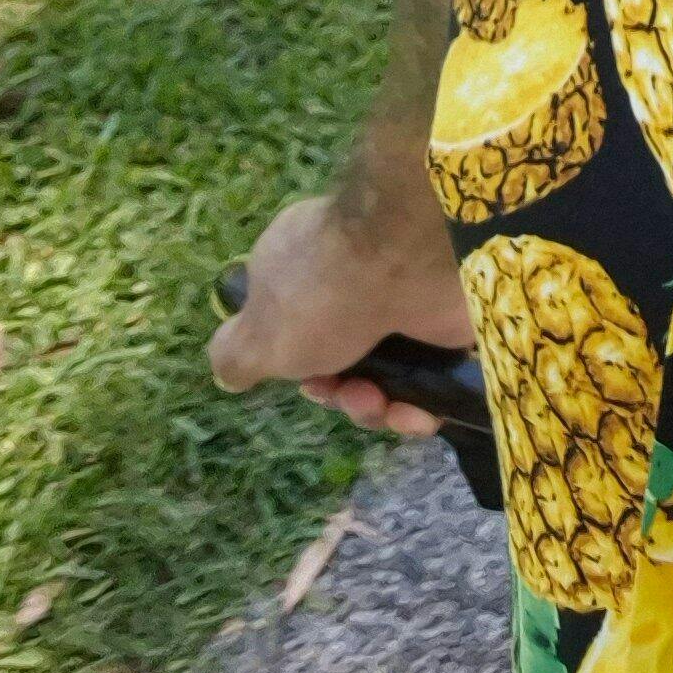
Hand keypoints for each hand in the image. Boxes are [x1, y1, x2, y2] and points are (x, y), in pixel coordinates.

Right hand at [207, 191, 475, 438]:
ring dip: (377, 407)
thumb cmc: (319, 296)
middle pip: (344, 362)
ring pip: (385, 377)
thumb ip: (235, 357)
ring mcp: (402, 299)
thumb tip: (229, 373)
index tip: (309, 382)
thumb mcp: (255, 335)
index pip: (299, 330)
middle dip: (342, 395)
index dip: (302, 370)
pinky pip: (429, 379)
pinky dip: (420, 406)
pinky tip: (417, 414)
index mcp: (303, 270)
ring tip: (380, 404)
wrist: (406, 259)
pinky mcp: (443, 322)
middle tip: (349, 395)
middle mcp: (354, 280)